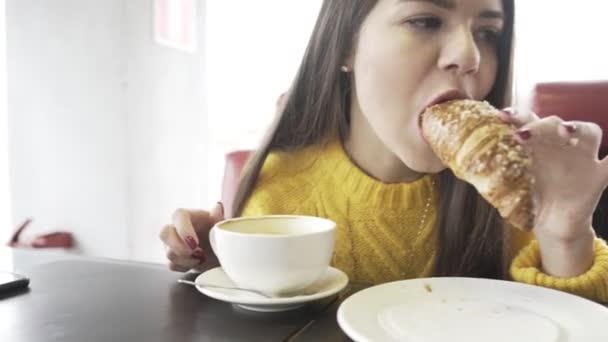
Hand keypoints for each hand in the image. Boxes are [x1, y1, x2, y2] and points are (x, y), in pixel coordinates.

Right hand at [159, 202, 224, 271]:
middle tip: (196, 253)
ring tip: (202, 258)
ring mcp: (172, 242)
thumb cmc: (219, 233)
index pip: (179, 216)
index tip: (195, 243)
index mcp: (189, 215)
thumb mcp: (222, 225)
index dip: (184, 230)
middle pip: (164, 233)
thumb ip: (219, 217)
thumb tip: (218, 207)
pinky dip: (185, 267)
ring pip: (168, 253)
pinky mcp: (173, 257)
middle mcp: (176, 227)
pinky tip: (196, 263)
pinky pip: (171, 265)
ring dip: (186, 260)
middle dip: (178, 247)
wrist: (220, 250)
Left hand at [500, 109, 607, 275]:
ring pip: (588, 131)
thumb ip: (494, 173)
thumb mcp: (510, 185)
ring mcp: (582, 157)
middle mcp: (560, 144)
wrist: (549, 224)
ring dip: (576, 127)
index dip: (516, 115)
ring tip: (563, 132)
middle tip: (523, 134)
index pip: (529, 120)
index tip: (501, 117)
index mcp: (537, 143)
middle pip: (555, 122)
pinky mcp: (597, 176)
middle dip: (540, 124)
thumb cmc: (529, 197)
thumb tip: (464, 167)